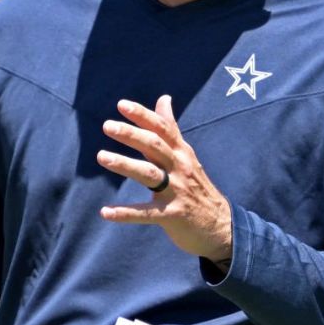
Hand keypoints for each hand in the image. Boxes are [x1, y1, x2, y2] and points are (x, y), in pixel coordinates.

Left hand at [97, 95, 232, 264]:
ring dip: (125, 164)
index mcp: (181, 152)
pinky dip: (125, 213)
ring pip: (149, 174)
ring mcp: (176, 191)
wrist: (221, 226)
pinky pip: (145, 214)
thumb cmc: (197, 185)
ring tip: (101, 156)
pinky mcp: (172, 215)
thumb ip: (170, 128)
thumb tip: (163, 98)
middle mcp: (179, 168)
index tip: (121, 105)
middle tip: (107, 125)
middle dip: (131, 134)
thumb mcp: (186, 154)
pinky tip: (105, 212)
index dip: (143, 115)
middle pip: (154, 146)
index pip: (162, 128)